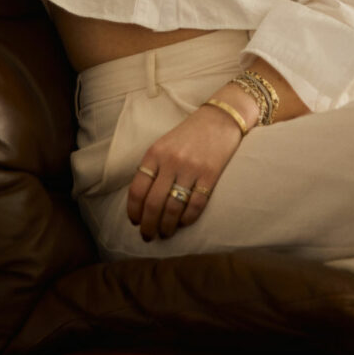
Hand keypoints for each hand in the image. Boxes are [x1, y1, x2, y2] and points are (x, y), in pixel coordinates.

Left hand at [126, 101, 245, 241]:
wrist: (219, 118)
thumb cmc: (189, 134)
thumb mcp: (164, 145)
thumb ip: (153, 167)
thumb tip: (142, 200)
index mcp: (154, 154)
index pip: (137, 189)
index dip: (134, 211)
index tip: (134, 221)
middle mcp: (170, 162)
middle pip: (153, 203)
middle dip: (148, 225)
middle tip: (148, 236)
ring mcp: (190, 168)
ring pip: (173, 207)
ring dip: (166, 226)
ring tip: (165, 233)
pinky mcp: (210, 175)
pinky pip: (195, 204)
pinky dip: (187, 219)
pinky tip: (183, 223)